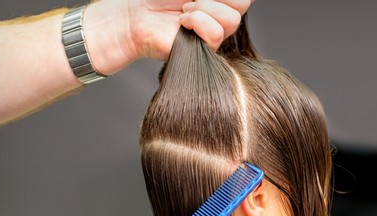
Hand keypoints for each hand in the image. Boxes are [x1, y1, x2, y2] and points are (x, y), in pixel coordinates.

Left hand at [84, 0, 252, 75]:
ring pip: (232, 20)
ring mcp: (213, 34)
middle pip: (242, 5)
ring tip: (184, 11)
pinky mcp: (204, 50)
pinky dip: (198, 22)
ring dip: (205, 9)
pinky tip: (182, 22)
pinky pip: (215, 34)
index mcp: (217, 0)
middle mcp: (219, 17)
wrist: (135, 15)